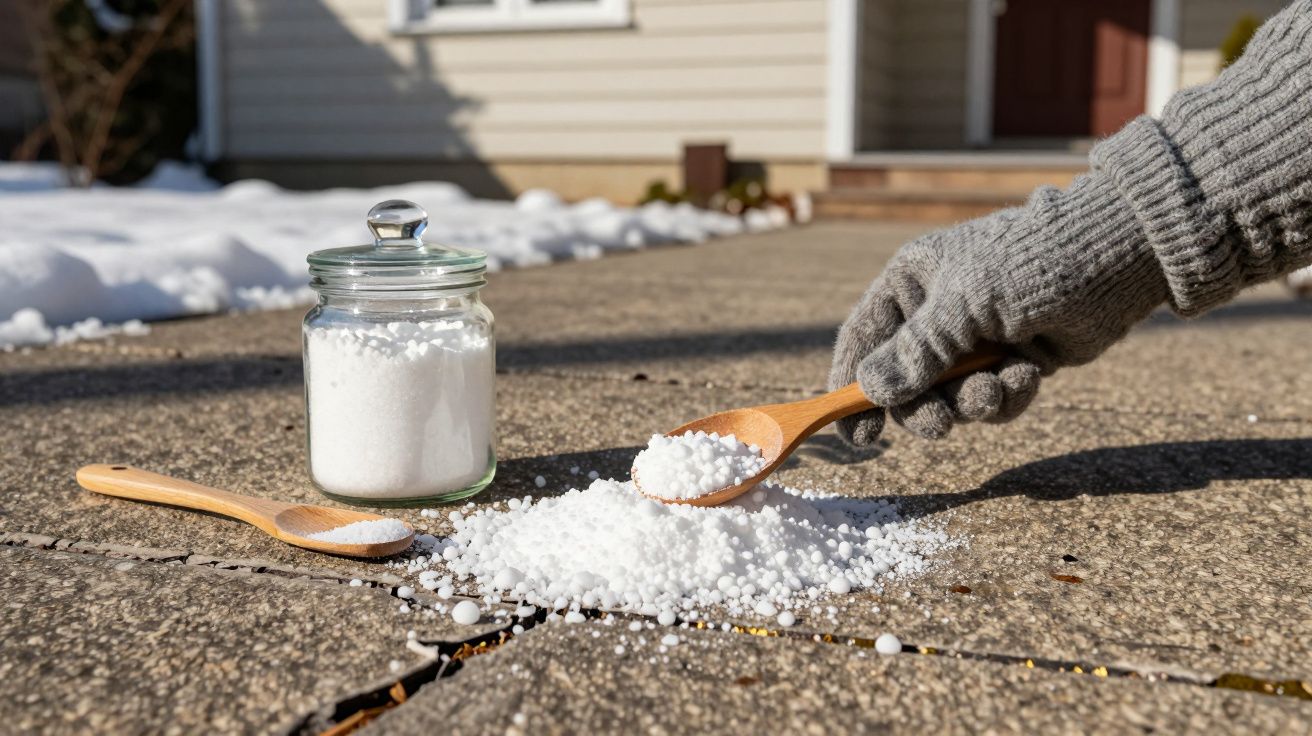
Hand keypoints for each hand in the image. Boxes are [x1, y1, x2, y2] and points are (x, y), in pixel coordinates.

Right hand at [829, 174, 1168, 443]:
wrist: (1114, 261)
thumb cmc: (1029, 265)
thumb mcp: (963, 306)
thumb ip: (917, 351)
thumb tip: (869, 391)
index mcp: (912, 284)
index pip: (863, 340)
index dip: (850, 386)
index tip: (854, 434)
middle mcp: (937, 314)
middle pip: (904, 381)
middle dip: (924, 407)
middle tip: (942, 426)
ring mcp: (976, 341)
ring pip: (949, 397)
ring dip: (972, 403)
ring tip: (999, 390)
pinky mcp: (1012, 362)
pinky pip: (991, 400)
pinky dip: (1007, 398)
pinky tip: (1029, 377)